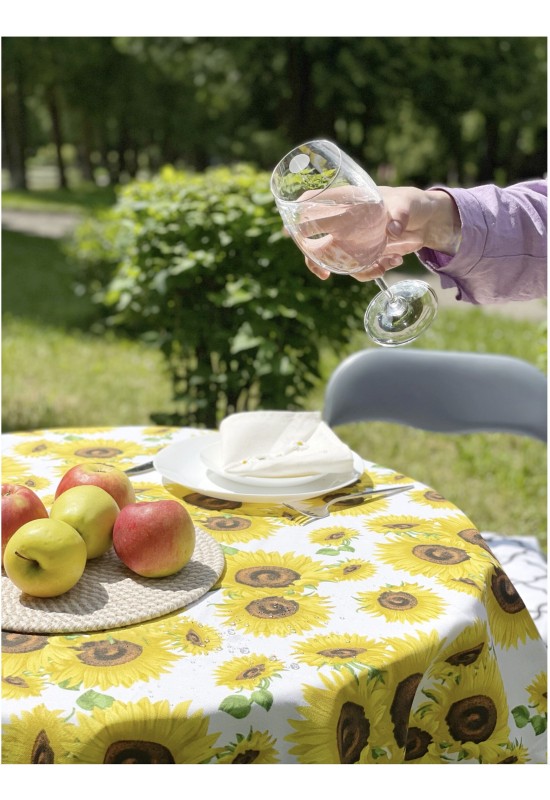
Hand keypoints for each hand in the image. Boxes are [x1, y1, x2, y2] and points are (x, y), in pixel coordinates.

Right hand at [304, 186, 460, 281]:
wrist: (426, 220)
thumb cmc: (410, 202)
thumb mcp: (407, 204)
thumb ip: (401, 214)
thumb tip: (394, 229)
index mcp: (346, 200)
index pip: (312, 203)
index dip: (297, 216)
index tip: (293, 231)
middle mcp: (343, 221)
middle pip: (314, 240)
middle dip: (314, 259)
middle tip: (324, 273)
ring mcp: (352, 239)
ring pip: (337, 260)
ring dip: (357, 270)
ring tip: (384, 265)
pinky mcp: (364, 253)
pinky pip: (359, 268)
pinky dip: (372, 271)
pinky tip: (393, 262)